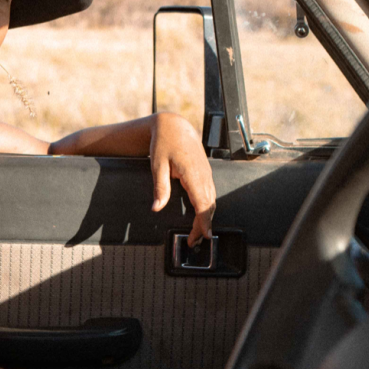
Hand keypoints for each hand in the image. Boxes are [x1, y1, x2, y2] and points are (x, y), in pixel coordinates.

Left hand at [149, 113, 216, 246]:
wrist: (174, 126)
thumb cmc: (164, 142)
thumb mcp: (157, 165)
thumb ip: (160, 188)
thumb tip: (157, 208)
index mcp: (193, 174)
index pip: (203, 204)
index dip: (205, 222)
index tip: (205, 236)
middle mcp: (203, 175)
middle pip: (209, 206)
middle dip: (204, 226)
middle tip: (193, 242)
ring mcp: (206, 174)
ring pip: (211, 201)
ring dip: (206, 218)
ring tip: (196, 234)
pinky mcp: (205, 173)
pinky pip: (209, 194)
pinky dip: (207, 208)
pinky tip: (201, 216)